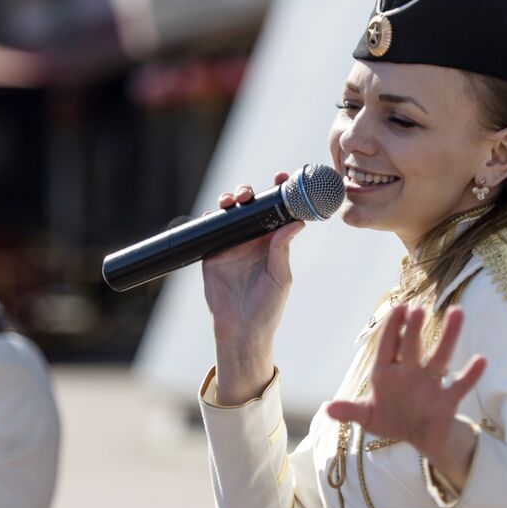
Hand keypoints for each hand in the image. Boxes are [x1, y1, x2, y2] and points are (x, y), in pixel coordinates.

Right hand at [202, 172, 303, 402]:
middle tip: (249, 193)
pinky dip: (210, 218)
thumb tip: (296, 222)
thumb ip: (282, 249)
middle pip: (250, 206)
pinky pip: (210, 229)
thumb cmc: (267, 307)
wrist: (241, 329)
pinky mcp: (212, 252)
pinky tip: (214, 214)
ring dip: (230, 200)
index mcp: (273, 242)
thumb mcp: (280, 277)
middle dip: (249, 192)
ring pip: (230, 213)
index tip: (282, 178)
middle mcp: (252, 239)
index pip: (277, 211)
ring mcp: (231, 244)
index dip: (279, 192)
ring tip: (233, 200)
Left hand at [327, 304, 486, 487]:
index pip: (388, 346)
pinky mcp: (446, 400)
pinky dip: (470, 374)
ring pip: (440, 356)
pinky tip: (481, 359)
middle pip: (412, 347)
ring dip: (448, 336)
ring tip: (457, 312)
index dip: (391, 328)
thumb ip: (350, 412)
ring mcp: (429, 384)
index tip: (398, 308)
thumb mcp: (368, 417)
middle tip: (417, 310)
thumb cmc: (390, 419)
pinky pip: (460, 385)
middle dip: (413, 330)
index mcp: (387, 373)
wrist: (416, 437)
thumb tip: (327, 409)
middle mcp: (409, 372)